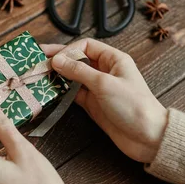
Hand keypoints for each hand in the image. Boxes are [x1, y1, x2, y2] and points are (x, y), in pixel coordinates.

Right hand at [43, 39, 167, 163]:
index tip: (53, 58)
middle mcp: (105, 71)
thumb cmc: (133, 106)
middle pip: (77, 60)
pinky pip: (73, 93)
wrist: (148, 137)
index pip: (86, 46)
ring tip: (38, 75)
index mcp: (113, 59)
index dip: (68, 50)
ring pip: (73, 77)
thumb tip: (57, 60)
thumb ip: (79, 71)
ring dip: (57, 76)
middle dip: (58, 60)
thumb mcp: (104, 84)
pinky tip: (48, 90)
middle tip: (36, 60)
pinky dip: (61, 91)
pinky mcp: (93, 104)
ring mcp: (98, 88)